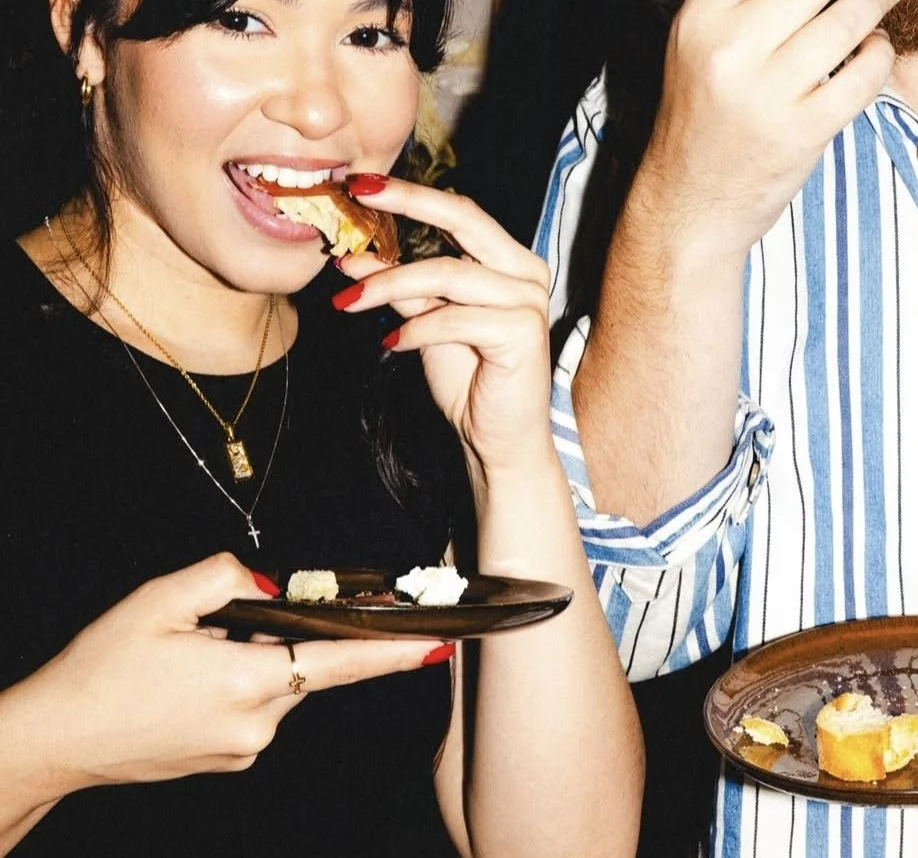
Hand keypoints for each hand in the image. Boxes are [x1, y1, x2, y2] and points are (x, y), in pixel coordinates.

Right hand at [7, 552, 452, 797]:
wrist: (57, 739)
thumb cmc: (102, 668)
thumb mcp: (160, 599)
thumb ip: (227, 577)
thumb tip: (272, 585)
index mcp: (245, 682)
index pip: (339, 661)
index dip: (394, 651)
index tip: (440, 641)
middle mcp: (255, 724)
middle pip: (304, 661)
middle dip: (283, 631)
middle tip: (224, 622)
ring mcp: (242, 749)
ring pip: (280, 682)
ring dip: (258, 656)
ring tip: (193, 653)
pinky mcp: (227, 760)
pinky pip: (257, 706)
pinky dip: (241, 681)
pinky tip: (191, 677)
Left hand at [336, 179, 553, 478]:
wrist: (497, 439)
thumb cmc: (469, 376)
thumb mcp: (424, 320)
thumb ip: (398, 285)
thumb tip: (351, 255)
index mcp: (508, 259)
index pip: (459, 211)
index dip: (411, 195)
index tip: (361, 184)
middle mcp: (526, 271)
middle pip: (464, 220)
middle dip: (408, 203)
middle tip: (357, 194)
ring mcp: (528, 300)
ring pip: (448, 274)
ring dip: (390, 284)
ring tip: (349, 301)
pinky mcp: (522, 332)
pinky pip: (455, 318)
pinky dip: (416, 330)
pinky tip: (391, 344)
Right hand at [642, 0, 908, 256]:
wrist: (692, 201)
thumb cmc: (704, 112)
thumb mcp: (699, 44)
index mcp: (697, 18)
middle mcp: (730, 49)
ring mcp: (770, 92)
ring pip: (849, 18)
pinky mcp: (806, 129)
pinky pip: (865, 73)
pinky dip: (879, 53)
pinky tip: (875, 46)